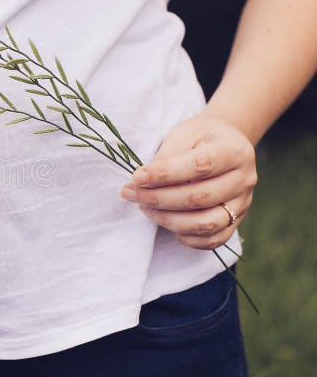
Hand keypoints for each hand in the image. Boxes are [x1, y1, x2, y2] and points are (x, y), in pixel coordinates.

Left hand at [119, 112, 257, 249]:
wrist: (224, 144)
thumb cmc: (199, 138)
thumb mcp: (183, 135)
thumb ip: (166, 157)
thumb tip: (142, 181)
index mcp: (234, 150)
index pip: (199, 166)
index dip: (165, 174)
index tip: (137, 177)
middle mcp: (244, 179)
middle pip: (200, 198)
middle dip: (159, 199)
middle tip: (131, 193)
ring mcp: (243, 204)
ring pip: (205, 224)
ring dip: (168, 220)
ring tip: (144, 207)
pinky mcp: (236, 221)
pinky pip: (212, 240)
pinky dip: (185, 237)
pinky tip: (165, 221)